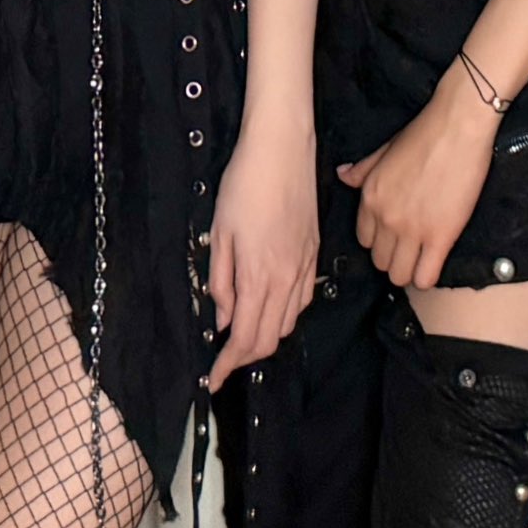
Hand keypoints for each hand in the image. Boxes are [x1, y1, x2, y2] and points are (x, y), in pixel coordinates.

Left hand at [204, 123, 321, 385]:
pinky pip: (303, 300)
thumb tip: (224, 320)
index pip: (246, 338)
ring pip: (289, 323)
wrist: (283, 148)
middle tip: (224, 360)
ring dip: (266, 337)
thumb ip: (222, 282)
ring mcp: (304, 267)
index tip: (213, 379)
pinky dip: (285, 316)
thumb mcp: (219, 233)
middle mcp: (287, 279)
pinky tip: (270, 307)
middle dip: (246, 357)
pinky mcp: (314, 254)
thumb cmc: (244, 184)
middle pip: (270, 339)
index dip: (228, 365)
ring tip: (243, 336)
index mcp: (259, 276)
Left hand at [336, 80, 498, 293]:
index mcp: (370, 197)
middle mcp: (386, 218)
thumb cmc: (424, 133)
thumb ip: (362, 170)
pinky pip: (426, 277)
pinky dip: (428, 277)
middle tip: (410, 248)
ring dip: (410, 271)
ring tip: (422, 259)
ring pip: (399, 275)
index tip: (393, 238)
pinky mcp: (440, 237)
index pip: (363, 240)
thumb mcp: (384, 150)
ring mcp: (412, 230)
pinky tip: (434, 263)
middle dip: (394, 258)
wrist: (457, 126)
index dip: (379, 242)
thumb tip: (343, 176)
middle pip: (380, 262)